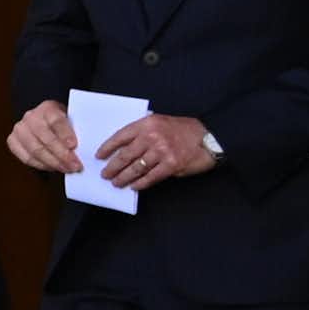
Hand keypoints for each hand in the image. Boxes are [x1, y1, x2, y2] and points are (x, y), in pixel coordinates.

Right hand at [7, 99, 79, 174]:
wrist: (42, 121)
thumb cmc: (60, 123)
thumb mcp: (70, 120)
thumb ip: (75, 131)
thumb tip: (78, 150)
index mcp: (48, 108)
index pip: (56, 121)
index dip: (65, 134)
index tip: (74, 146)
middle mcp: (31, 117)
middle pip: (45, 138)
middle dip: (61, 154)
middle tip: (74, 165)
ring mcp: (19, 129)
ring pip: (35, 150)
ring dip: (52, 163)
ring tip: (66, 169)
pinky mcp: (12, 141)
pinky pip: (26, 158)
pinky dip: (41, 165)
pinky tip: (52, 167)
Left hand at [98, 112, 213, 188]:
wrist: (210, 136)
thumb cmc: (184, 130)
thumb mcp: (161, 123)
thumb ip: (143, 131)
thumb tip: (122, 147)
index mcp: (147, 123)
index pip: (120, 136)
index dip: (107, 147)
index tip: (99, 156)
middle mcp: (152, 136)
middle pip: (125, 155)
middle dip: (112, 167)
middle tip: (104, 174)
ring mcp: (162, 151)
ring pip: (135, 168)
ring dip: (123, 177)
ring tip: (116, 182)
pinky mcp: (171, 164)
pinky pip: (150, 177)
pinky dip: (140, 183)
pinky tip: (134, 186)